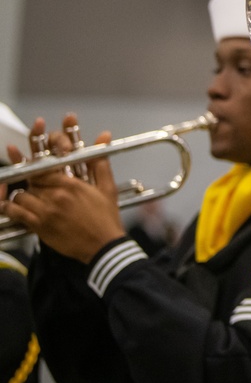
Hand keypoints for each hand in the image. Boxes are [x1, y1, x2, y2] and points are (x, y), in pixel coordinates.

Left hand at [1, 114, 124, 262]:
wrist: (103, 246)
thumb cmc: (106, 217)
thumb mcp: (107, 187)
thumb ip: (100, 161)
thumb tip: (104, 136)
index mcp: (71, 184)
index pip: (45, 164)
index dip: (37, 158)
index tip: (34, 156)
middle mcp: (56, 195)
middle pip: (30, 178)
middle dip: (29, 176)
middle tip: (27, 174)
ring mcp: (46, 211)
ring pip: (21, 194)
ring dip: (21, 193)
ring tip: (25, 195)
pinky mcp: (40, 226)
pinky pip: (17, 213)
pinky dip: (9, 208)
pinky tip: (8, 206)